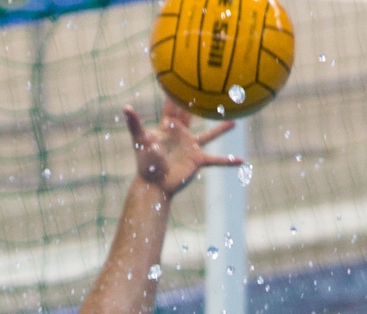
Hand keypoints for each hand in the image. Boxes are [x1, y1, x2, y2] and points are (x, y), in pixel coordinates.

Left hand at [124, 99, 242, 197]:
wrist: (154, 185)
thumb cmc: (145, 163)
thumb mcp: (141, 141)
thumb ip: (135, 124)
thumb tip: (125, 108)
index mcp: (168, 127)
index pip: (173, 106)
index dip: (176, 93)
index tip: (183, 76)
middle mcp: (181, 135)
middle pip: (193, 115)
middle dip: (200, 102)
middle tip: (212, 88)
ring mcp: (191, 147)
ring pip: (209, 136)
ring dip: (221, 129)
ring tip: (235, 121)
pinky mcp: (197, 161)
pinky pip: (216, 160)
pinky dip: (228, 161)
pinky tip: (241, 160)